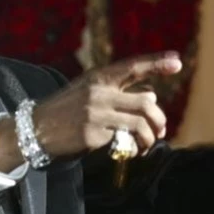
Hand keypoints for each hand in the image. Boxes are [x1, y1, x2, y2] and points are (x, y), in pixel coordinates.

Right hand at [34, 51, 182, 158]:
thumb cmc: (66, 109)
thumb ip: (117, 91)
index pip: (132, 66)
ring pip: (140, 123)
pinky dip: (135, 147)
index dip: (157, 63)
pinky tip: (134, 151)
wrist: (35, 128)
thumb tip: (151, 96)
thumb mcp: (88, 90)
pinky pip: (124, 140)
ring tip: (148, 144)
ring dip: (151, 136)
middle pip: (145, 101)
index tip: (178, 62)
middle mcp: (99, 92)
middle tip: (161, 130)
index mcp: (98, 78)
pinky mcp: (92, 134)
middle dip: (159, 118)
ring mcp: (96, 114)